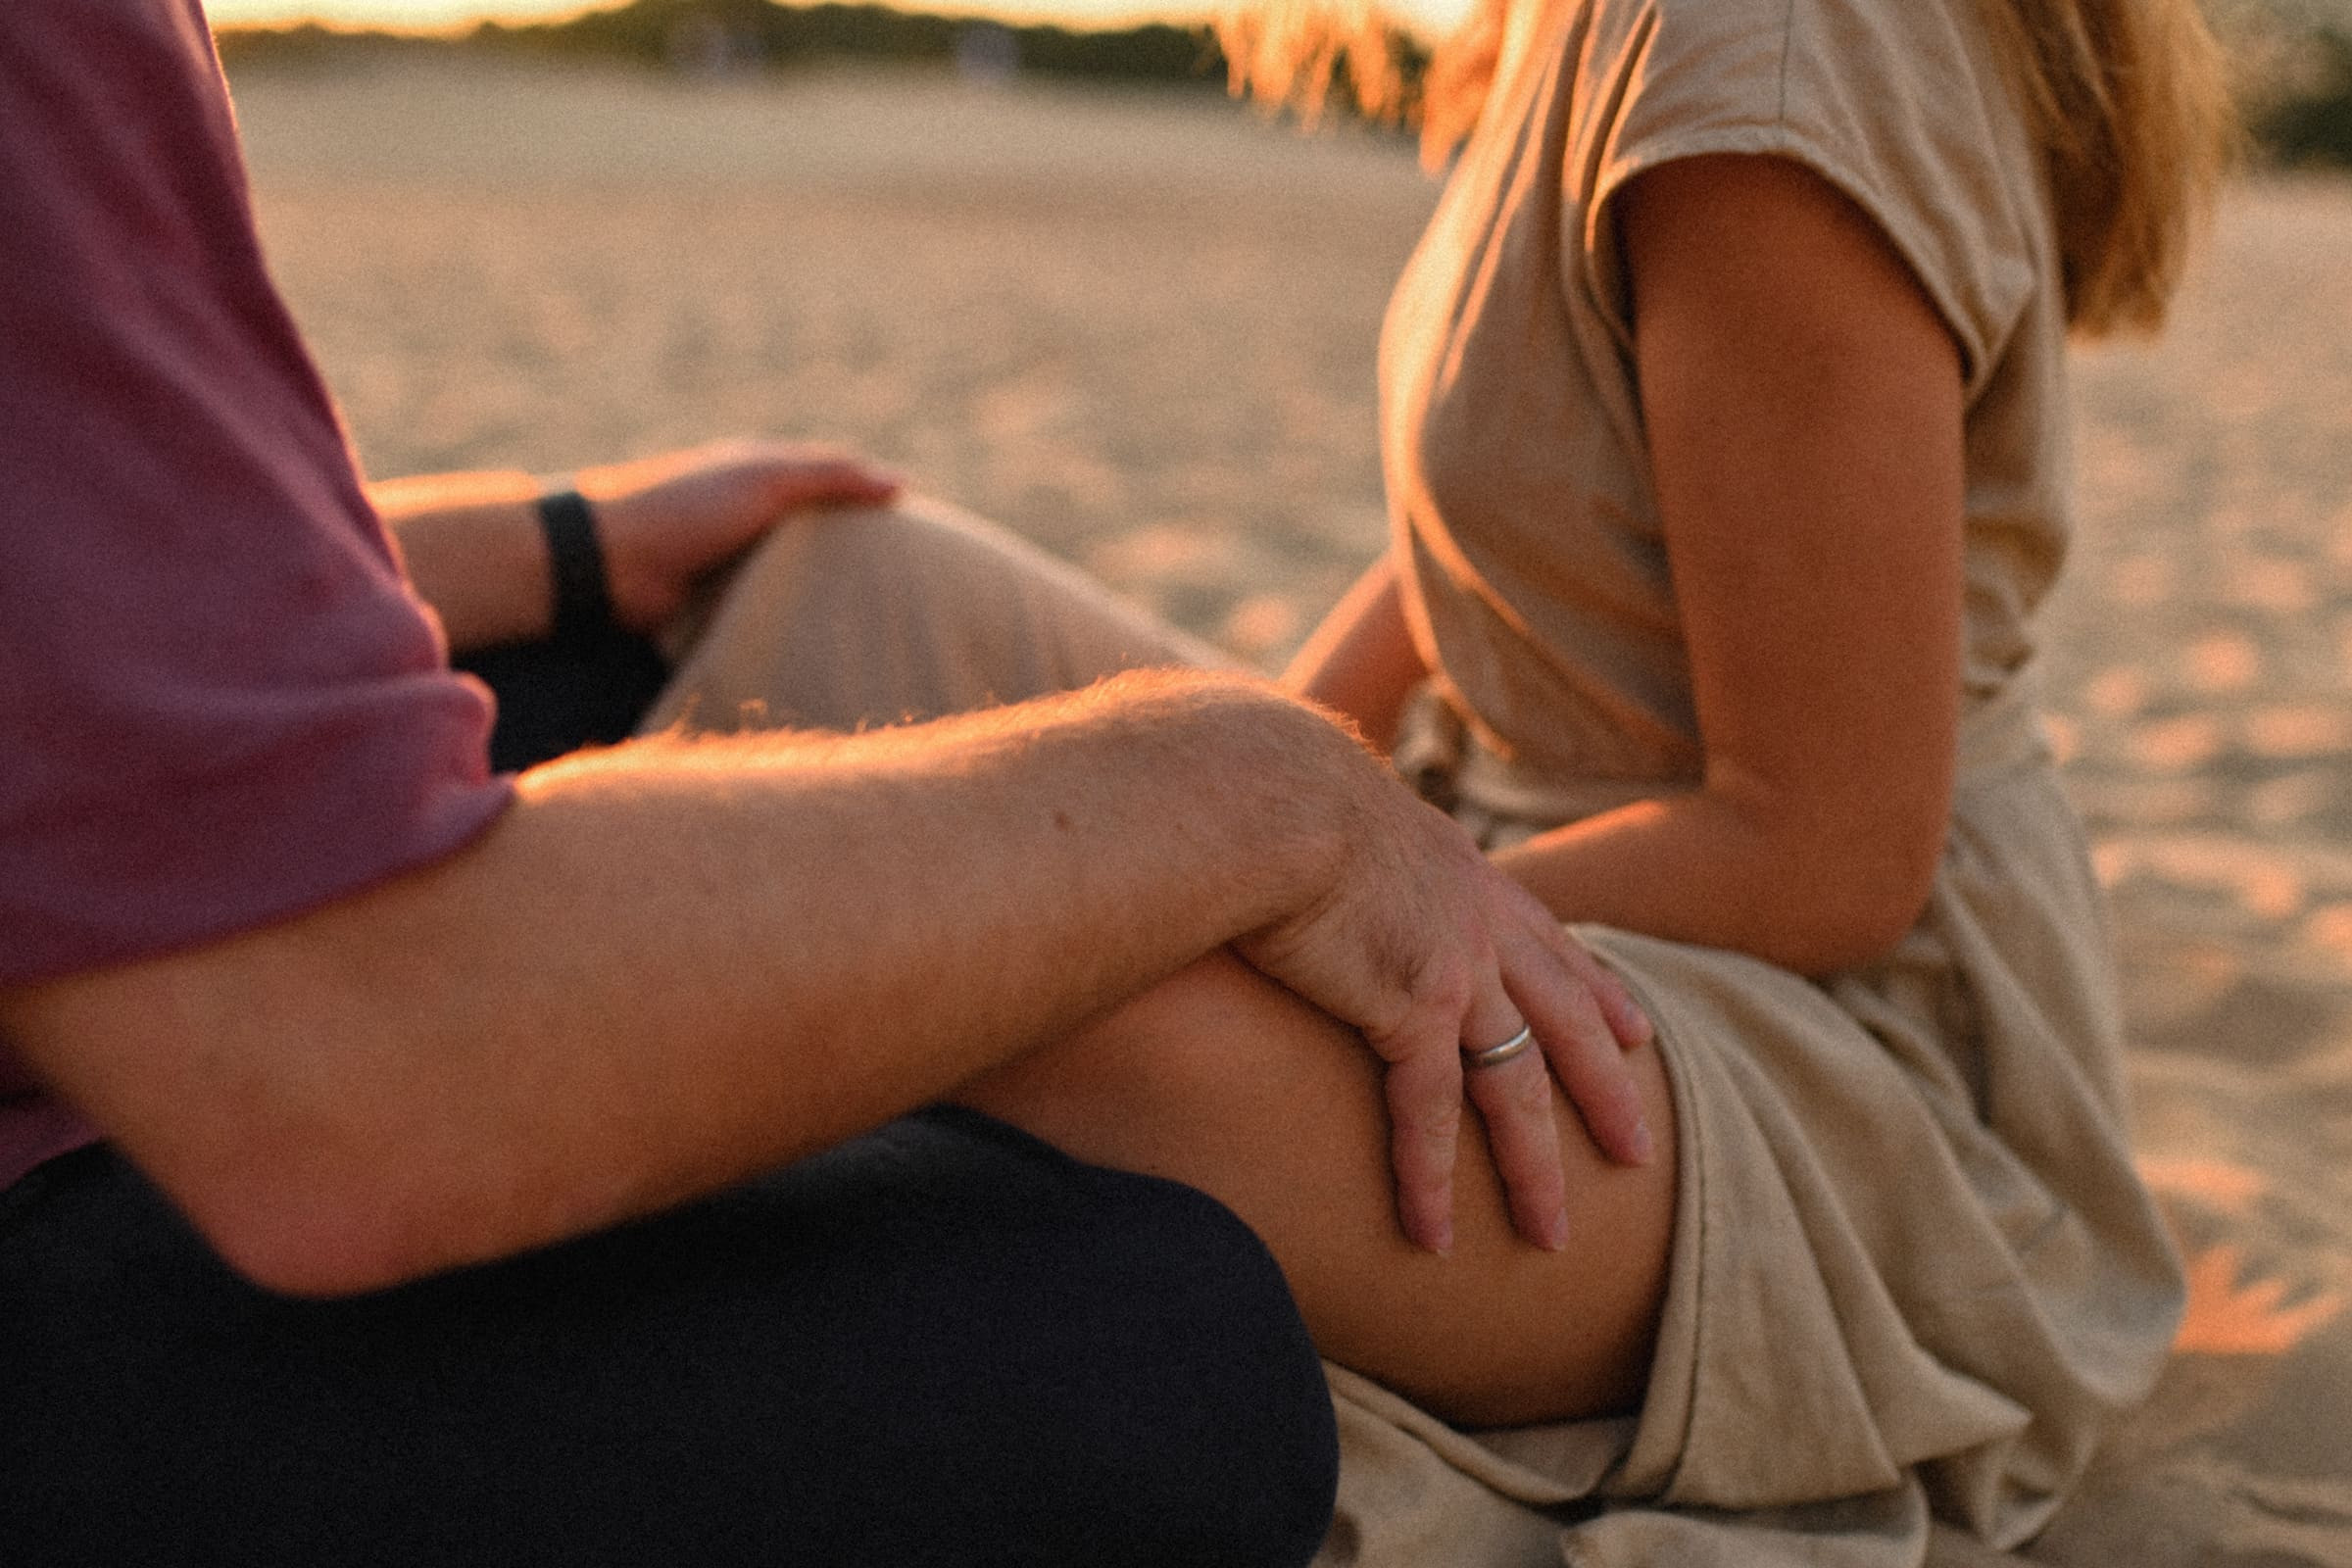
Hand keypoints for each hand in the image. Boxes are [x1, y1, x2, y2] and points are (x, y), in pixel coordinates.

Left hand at [579, 439, 900, 632]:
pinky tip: (831, 640)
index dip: (873, 499)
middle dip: (856, 554)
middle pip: (819, 532)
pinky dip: (797, 620)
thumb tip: (900, 484)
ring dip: (828, 594)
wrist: (609, 565)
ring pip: (797, 576)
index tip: (922, 531)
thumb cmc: (684, 509)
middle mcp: (753, 514)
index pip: (833, 480)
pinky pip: (771, 611)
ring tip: (881, 621)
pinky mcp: (722, 602)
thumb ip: (830, 478)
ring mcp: (737, 559)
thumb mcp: (765, 481)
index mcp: (763, 473)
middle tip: (912, 586)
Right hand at [1233, 729, 1655, 1253]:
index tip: (1636, 1028)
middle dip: (1607, 1087)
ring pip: (1518, 1086)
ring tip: (1553, 1234)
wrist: (1266, 791)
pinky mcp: (1412, 1007)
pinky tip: (1436, 1235)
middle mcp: (1476, 920)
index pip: (1548, 940)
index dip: (1597, 989)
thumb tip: (1294, 830)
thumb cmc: (1265, 788)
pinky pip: (1429, 1113)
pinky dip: (1431, 1179)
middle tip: (1643, 1146)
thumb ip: (1337, 833)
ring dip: (1536, 1167)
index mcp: (1460, 870)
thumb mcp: (1330, 803)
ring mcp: (1456, 967)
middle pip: (1564, 1019)